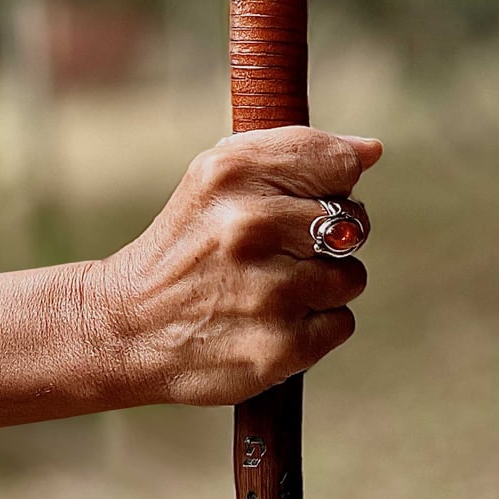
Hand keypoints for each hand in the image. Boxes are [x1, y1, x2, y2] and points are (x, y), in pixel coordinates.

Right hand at [85, 126, 381, 406]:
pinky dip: (315, 326)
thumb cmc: (186, 245)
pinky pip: (341, 323)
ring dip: (322, 286)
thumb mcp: (216, 177)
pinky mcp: (280, 347)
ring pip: (351, 277)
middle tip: (276, 254)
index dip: (328, 186)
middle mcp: (250, 228)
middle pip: (355, 224)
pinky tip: (269, 323)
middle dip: (326, 240)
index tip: (295, 205)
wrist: (128, 327)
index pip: (341, 165)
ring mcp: (268, 292)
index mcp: (234, 174)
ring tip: (268, 291)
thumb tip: (370, 151)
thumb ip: (293, 153)